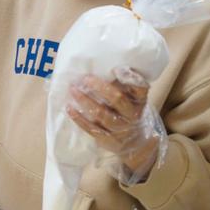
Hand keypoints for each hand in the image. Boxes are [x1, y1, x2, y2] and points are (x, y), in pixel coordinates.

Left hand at [66, 67, 164, 182]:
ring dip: (85, 101)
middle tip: (85, 78)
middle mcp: (132, 114)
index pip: (140, 88)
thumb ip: (123, 84)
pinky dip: (79, 118)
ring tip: (73, 90)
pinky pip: (92, 128)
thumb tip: (106, 66)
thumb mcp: (132, 98)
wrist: (135, 143)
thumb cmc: (128, 111)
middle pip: (117, 99)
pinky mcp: (108, 139)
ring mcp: (120, 129)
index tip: (116, 69)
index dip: (130, 78)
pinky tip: (69, 108)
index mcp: (139, 101)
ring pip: (101, 114)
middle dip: (100, 87)